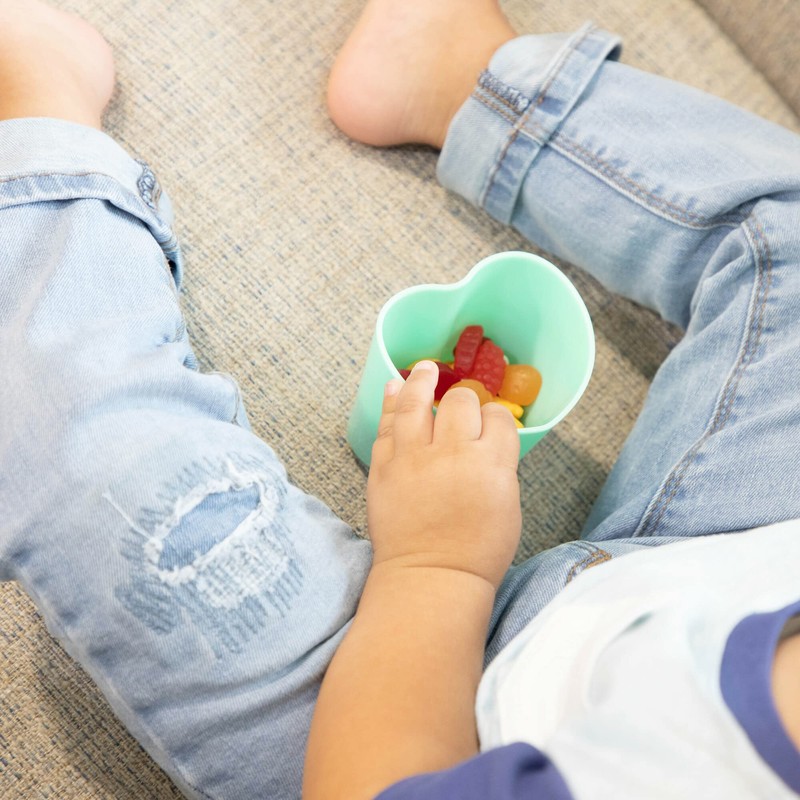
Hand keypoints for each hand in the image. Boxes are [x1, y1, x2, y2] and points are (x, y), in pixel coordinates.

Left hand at [367, 360, 521, 589]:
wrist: (430, 577)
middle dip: (463, 401)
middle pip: (460, 401)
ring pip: (417, 401)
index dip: (494, 417)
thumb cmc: (478, 550)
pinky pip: (388, 424)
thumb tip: (486, 440)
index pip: (497, 417)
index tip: (489, 424)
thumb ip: (498, 464)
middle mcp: (453, 452)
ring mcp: (413, 457)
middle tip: (460, 408)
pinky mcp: (384, 466)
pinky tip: (395, 387)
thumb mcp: (508, 504)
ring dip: (421, 380)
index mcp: (491, 463)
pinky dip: (392, 402)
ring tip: (425, 368)